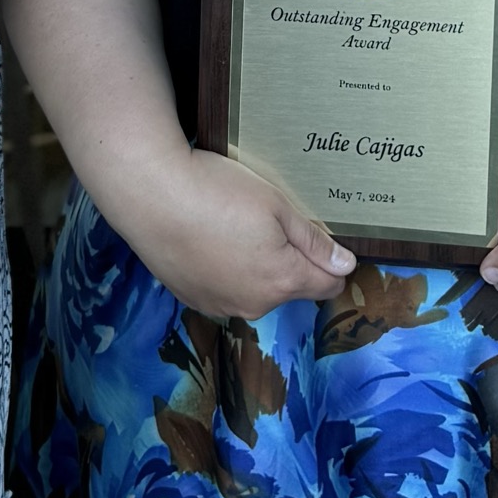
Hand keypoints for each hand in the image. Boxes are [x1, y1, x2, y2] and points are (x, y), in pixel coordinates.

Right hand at [119, 145, 354, 318]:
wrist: (151, 195)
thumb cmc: (217, 192)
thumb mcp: (276, 205)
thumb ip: (314, 240)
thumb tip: (345, 265)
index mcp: (283, 280)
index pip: (328, 286)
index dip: (330, 262)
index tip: (318, 237)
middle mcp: (254, 304)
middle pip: (290, 288)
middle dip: (288, 261)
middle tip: (266, 221)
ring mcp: (220, 305)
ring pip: (254, 291)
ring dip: (254, 268)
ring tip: (231, 226)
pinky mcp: (192, 299)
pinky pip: (223, 290)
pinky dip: (223, 271)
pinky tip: (208, 239)